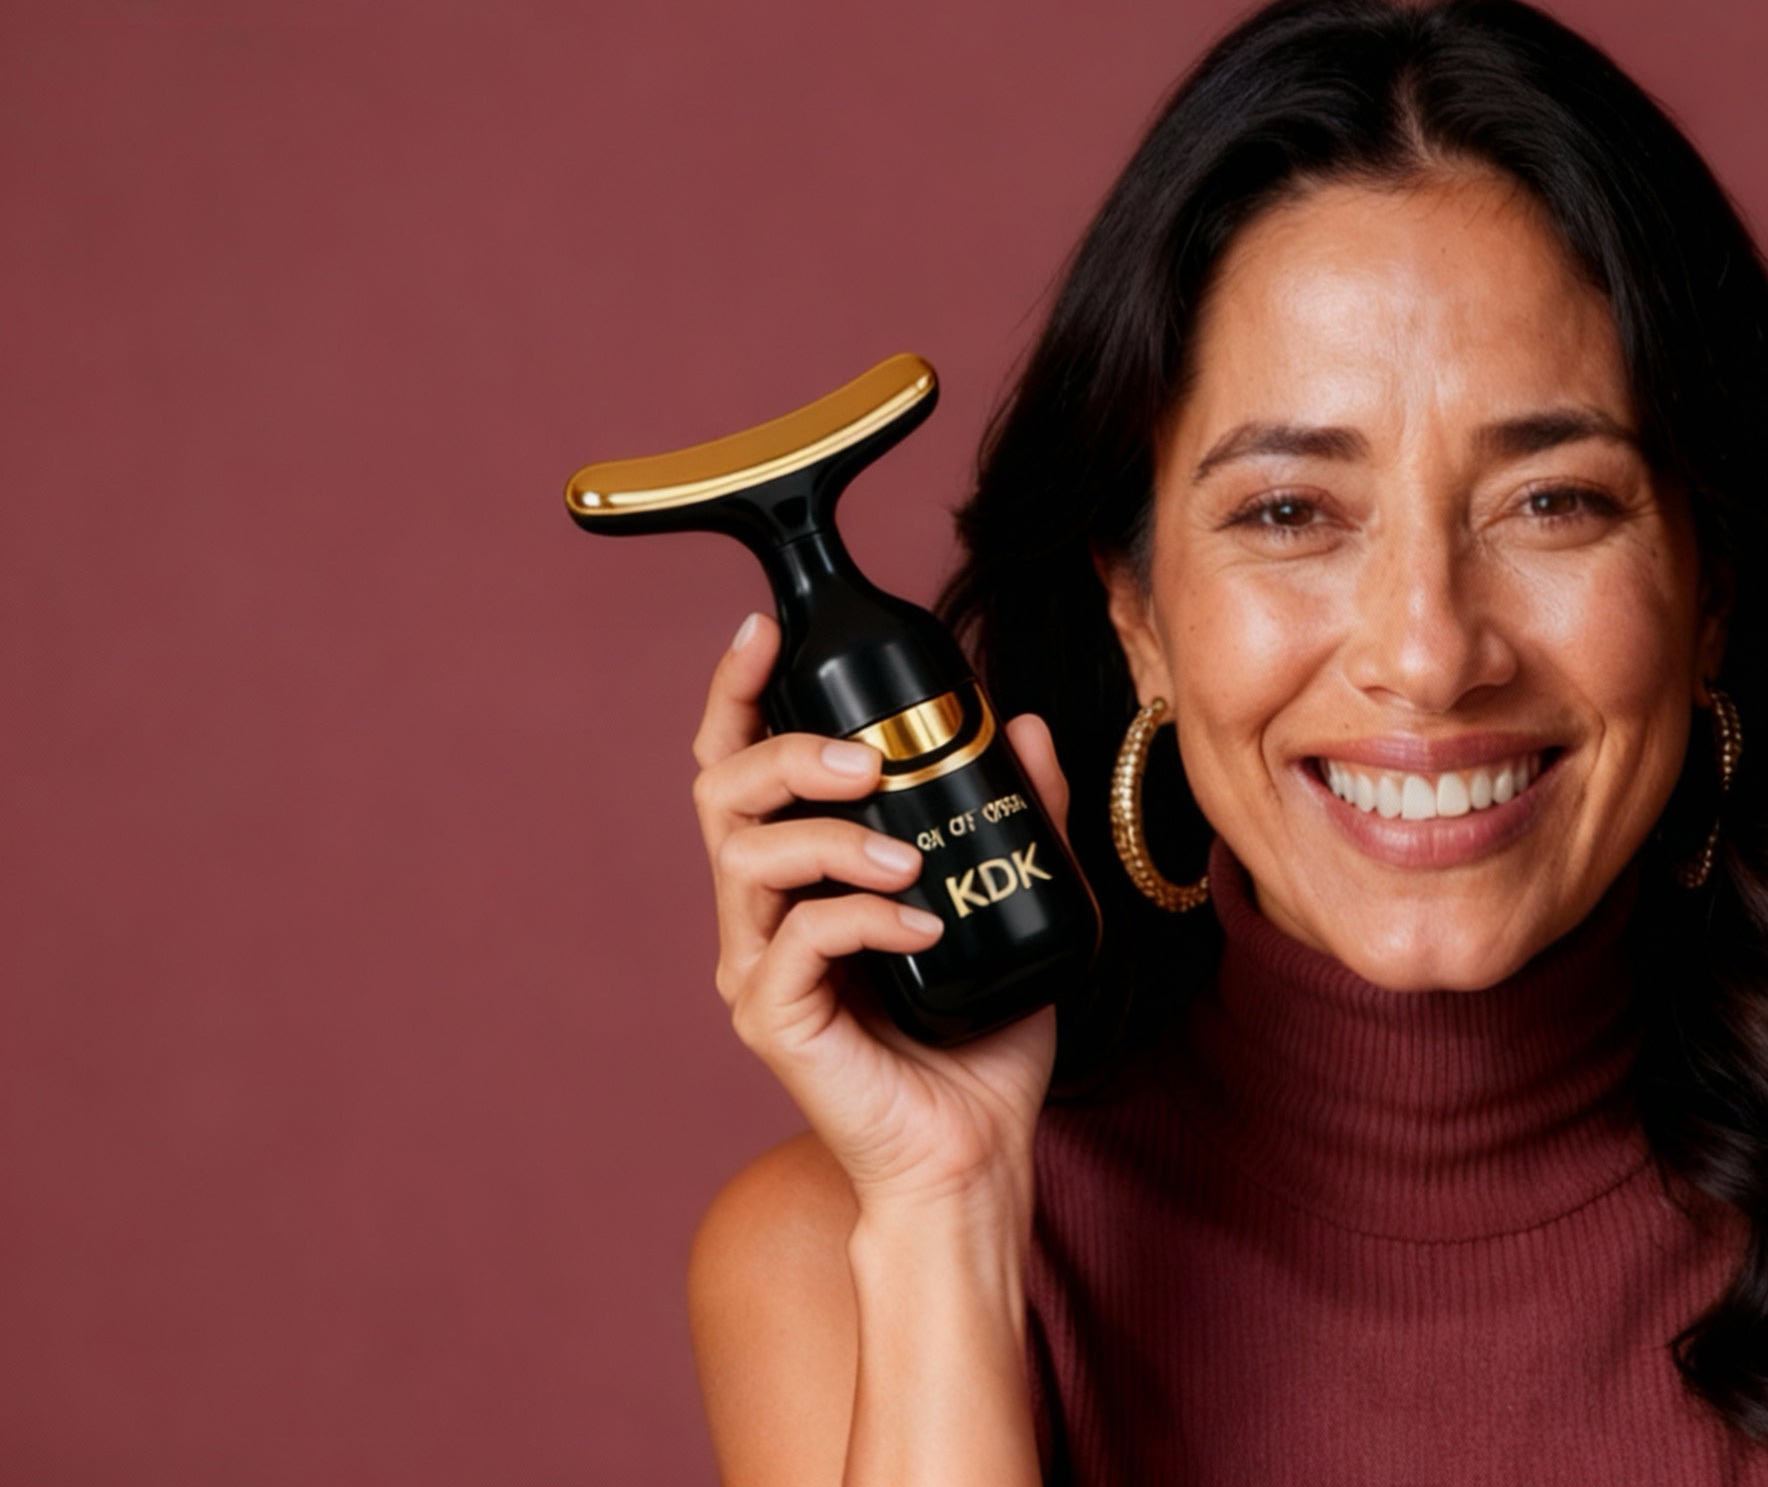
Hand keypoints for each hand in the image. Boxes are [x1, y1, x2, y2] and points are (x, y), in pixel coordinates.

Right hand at [689, 611, 1064, 1218]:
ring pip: (746, 858)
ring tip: (911, 857)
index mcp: (799, 880)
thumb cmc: (985, 1042)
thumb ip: (1022, 817)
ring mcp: (757, 969)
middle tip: (873, 760)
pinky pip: (797, 940)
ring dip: (830, 836)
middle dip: (791, 751)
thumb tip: (1024, 724)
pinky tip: (924, 924)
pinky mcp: (772, 1020)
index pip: (742, 766)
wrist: (976, 1155)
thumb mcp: (1017, 904)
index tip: (767, 634)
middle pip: (721, 794)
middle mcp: (760, 917)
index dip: (740, 693)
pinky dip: (862, 915)